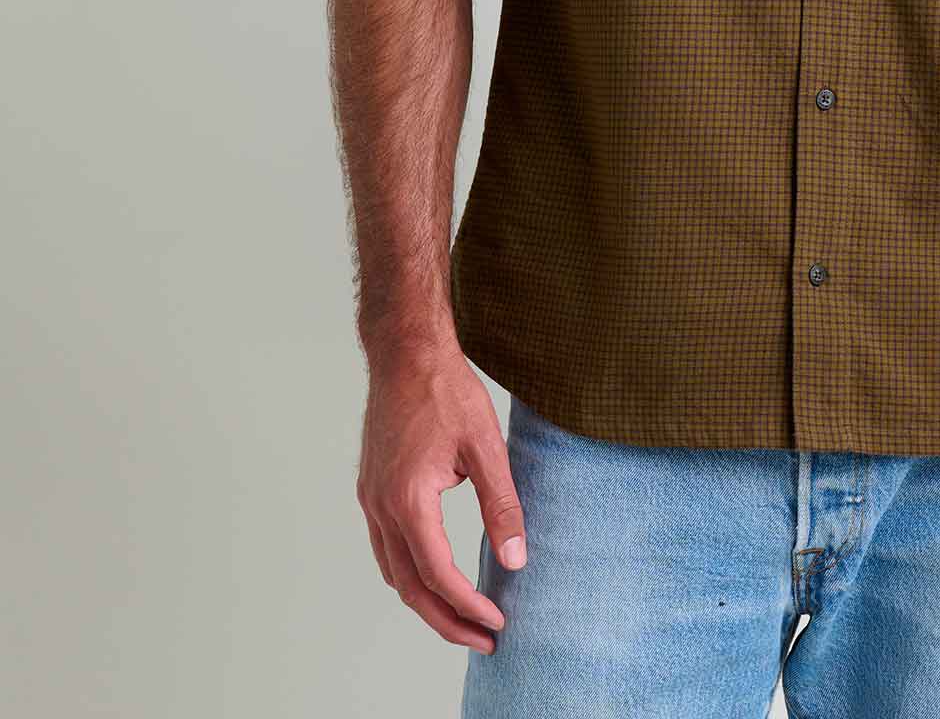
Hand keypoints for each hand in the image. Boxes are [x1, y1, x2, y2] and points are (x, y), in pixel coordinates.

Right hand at [355, 343, 529, 652]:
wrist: (406, 352)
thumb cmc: (446, 391)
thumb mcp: (485, 446)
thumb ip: (501, 505)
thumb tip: (516, 558)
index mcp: (409, 501)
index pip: (439, 575)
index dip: (468, 605)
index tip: (498, 621)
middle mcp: (381, 508)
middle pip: (411, 588)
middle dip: (447, 621)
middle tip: (484, 639)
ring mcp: (371, 500)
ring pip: (394, 573)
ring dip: (427, 602)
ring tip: (463, 617)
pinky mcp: (372, 490)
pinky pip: (387, 549)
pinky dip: (411, 574)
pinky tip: (435, 576)